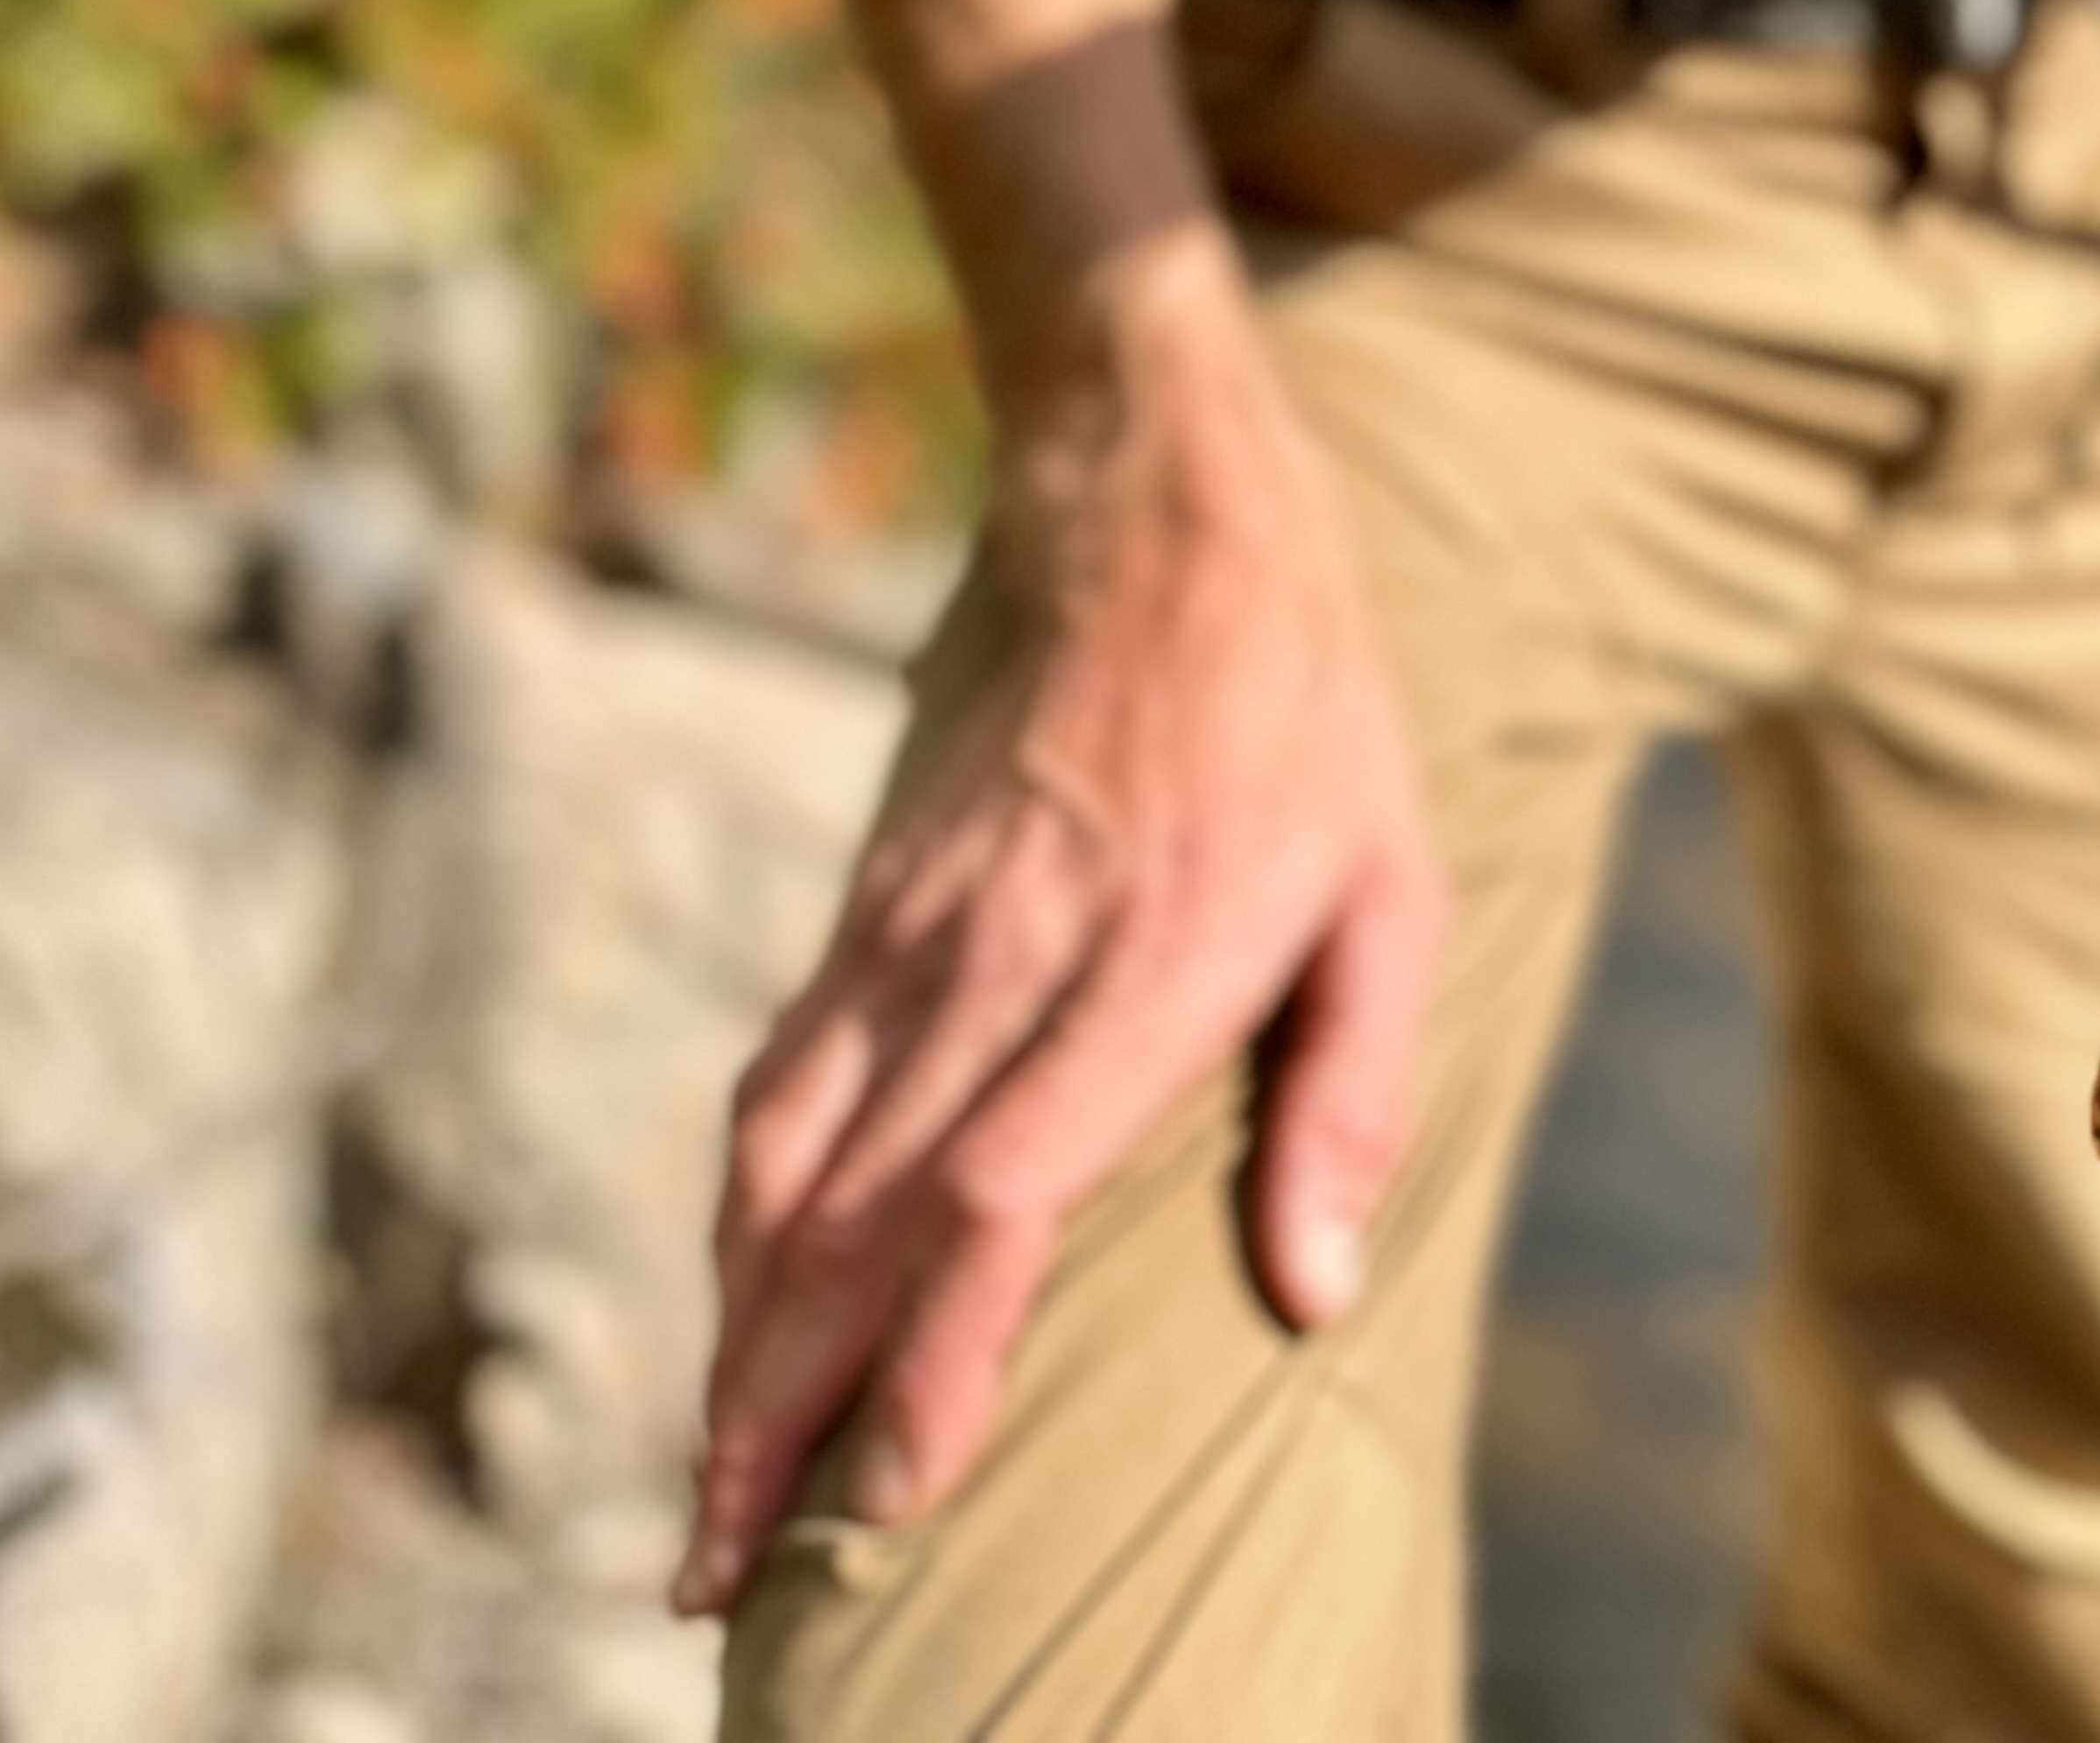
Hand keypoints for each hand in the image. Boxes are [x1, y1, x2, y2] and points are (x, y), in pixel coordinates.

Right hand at [674, 222, 1446, 1618]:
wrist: (1161, 525)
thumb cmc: (1308, 727)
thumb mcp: (1396, 892)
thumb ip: (1353, 1094)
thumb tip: (1314, 1294)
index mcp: (1146, 969)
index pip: (1000, 1194)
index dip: (935, 1355)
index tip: (887, 1500)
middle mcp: (1005, 961)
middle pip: (858, 1218)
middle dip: (775, 1412)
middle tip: (717, 1573)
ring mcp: (918, 931)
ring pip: (787, 1164)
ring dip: (732, 1335)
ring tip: (703, 1493)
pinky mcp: (874, 907)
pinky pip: (780, 1082)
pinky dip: (740, 1216)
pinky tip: (731, 1309)